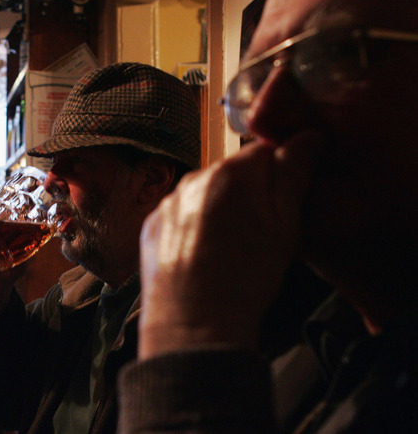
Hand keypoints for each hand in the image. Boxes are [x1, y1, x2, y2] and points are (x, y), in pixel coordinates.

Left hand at [138, 132, 325, 357]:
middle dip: (249, 193)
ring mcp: (168, 202)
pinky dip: (194, 228)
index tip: (283, 204)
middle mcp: (193, 179)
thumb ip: (294, 174)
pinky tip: (204, 256)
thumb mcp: (285, 225)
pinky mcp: (152, 225)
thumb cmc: (246, 277)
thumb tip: (308, 136)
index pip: (264, 151)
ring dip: (220, 210)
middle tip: (258, 234)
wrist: (193, 325)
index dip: (280, 175)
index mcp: (231, 172)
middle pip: (232, 172)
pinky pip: (181, 215)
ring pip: (206, 195)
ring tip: (230, 251)